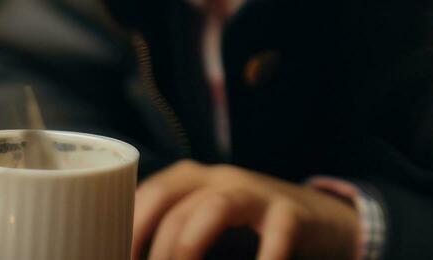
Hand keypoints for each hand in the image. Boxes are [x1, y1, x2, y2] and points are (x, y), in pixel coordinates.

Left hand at [132, 161, 359, 259]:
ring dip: (189, 247)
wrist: (320, 221)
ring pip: (214, 207)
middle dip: (154, 248)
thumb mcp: (204, 227)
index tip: (112, 257)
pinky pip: (274, 235)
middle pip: (173, 201)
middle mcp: (220, 179)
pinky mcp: (291, 213)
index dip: (127, 231)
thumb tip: (124, 258)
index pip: (147, 195)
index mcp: (192, 180)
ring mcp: (257, 193)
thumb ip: (172, 240)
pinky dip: (263, 259)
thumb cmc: (247, 231)